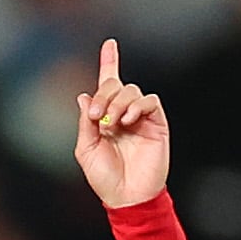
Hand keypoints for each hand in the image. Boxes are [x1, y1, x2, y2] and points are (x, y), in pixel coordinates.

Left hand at [72, 38, 170, 208]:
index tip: (110, 43)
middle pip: (116, 85)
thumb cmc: (104, 177)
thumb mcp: (85, 150)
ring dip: (119, 102)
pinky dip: (137, 106)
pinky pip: (150, 101)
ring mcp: (140, 117)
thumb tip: (83, 96)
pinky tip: (128, 121)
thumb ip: (85, 123)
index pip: (108, 85)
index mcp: (105, 117)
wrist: (126, 196)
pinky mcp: (156, 123)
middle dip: (104, 94)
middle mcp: (123, 113)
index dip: (109, 62)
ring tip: (114, 123)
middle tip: (96, 115)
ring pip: (132, 90)